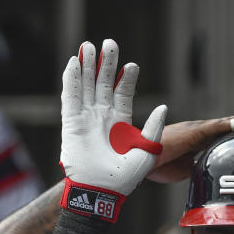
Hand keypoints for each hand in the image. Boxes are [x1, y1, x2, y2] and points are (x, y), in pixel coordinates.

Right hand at [60, 39, 166, 196]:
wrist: (99, 190)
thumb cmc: (123, 178)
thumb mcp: (146, 152)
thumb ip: (152, 129)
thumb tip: (163, 106)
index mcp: (120, 123)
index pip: (123, 93)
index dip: (127, 78)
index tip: (132, 65)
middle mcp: (102, 117)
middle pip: (103, 83)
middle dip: (107, 63)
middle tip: (110, 43)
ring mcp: (85, 118)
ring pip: (86, 85)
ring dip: (87, 66)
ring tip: (90, 46)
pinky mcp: (71, 122)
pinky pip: (70, 96)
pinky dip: (71, 79)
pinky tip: (74, 62)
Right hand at [147, 115, 233, 182]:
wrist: (138, 159)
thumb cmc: (156, 163)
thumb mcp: (186, 170)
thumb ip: (200, 169)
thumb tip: (214, 178)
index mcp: (201, 141)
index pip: (230, 135)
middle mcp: (203, 132)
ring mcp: (199, 130)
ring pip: (232, 123)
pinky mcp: (194, 132)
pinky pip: (218, 127)